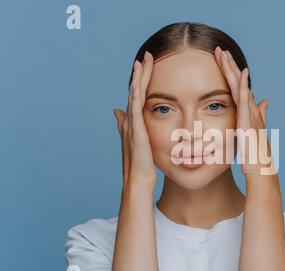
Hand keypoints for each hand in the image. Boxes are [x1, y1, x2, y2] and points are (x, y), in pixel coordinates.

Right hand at [113, 51, 156, 186]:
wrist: (138, 180)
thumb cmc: (141, 165)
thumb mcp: (136, 142)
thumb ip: (127, 127)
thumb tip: (117, 111)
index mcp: (133, 123)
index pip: (138, 96)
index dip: (141, 81)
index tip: (146, 66)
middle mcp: (130, 120)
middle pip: (135, 91)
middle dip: (140, 74)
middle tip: (145, 56)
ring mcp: (131, 124)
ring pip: (135, 95)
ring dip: (138, 78)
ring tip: (142, 61)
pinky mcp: (135, 129)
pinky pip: (136, 106)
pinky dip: (137, 92)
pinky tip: (139, 80)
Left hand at [213, 47, 274, 177]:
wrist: (261, 170)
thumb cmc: (254, 155)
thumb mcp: (252, 133)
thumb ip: (259, 117)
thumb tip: (265, 102)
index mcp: (248, 113)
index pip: (238, 88)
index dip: (231, 73)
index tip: (222, 60)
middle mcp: (251, 110)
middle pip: (239, 83)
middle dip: (229, 66)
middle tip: (220, 49)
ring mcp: (251, 115)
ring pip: (241, 87)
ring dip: (233, 70)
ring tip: (224, 54)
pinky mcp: (248, 122)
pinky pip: (245, 101)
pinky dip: (244, 86)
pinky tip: (242, 73)